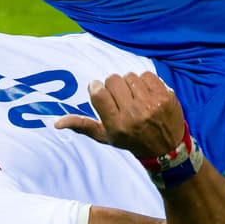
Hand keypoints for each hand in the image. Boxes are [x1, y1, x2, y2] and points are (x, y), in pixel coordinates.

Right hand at [55, 72, 184, 160]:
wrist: (167, 149)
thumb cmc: (131, 140)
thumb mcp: (106, 137)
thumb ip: (82, 125)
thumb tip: (57, 123)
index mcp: (116, 125)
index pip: (98, 93)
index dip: (97, 87)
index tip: (100, 90)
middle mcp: (134, 114)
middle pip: (113, 79)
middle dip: (113, 85)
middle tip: (119, 96)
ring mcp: (151, 104)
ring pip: (129, 76)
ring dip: (129, 83)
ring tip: (134, 97)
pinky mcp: (165, 96)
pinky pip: (146, 75)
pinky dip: (144, 81)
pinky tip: (146, 94)